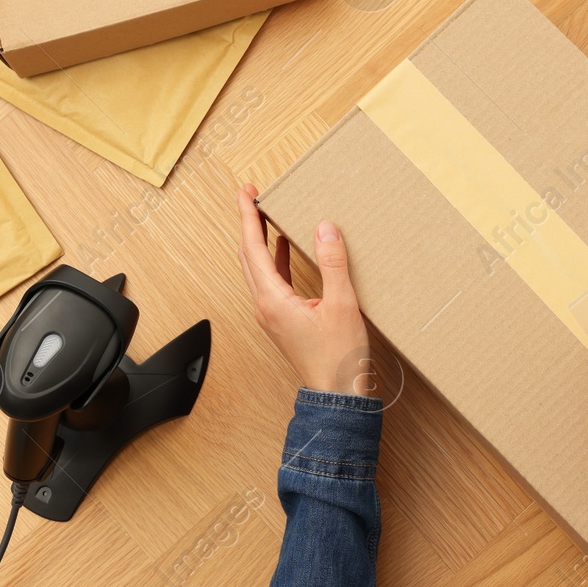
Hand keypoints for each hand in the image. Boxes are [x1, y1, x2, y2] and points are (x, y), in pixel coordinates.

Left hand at [236, 183, 371, 395]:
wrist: (337, 394)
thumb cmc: (338, 357)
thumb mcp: (341, 304)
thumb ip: (333, 264)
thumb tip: (324, 228)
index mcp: (272, 300)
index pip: (253, 248)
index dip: (248, 216)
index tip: (245, 192)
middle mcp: (265, 306)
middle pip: (248, 256)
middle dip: (248, 224)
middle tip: (251, 196)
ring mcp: (272, 315)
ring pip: (257, 268)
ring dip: (259, 240)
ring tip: (265, 215)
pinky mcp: (282, 320)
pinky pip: (270, 281)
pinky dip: (274, 259)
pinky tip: (284, 249)